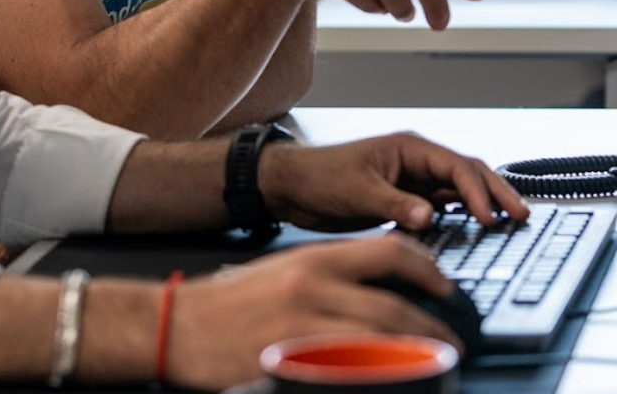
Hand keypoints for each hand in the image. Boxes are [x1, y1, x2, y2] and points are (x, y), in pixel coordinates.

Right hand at [168, 234, 460, 389]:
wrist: (180, 324)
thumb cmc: (228, 301)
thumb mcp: (282, 272)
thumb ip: (327, 279)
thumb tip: (372, 294)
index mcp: (312, 259)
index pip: (386, 251)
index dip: (425, 266)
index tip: (443, 283)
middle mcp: (313, 286)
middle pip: (391, 303)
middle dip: (431, 323)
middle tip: (451, 337)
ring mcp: (304, 326)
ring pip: (380, 339)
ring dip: (415, 353)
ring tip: (435, 364)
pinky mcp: (294, 361)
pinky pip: (353, 370)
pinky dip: (381, 374)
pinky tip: (395, 379)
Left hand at [262, 131, 528, 231]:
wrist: (293, 187)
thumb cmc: (319, 176)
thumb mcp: (356, 191)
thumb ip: (394, 204)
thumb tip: (429, 217)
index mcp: (408, 148)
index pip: (456, 167)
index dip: (478, 192)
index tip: (490, 218)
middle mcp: (416, 162)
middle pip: (468, 174)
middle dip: (496, 192)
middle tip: (522, 216)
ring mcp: (412, 181)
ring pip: (458, 191)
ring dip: (482, 205)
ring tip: (508, 225)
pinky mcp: (405, 200)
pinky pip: (442, 208)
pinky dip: (461, 217)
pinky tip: (474, 233)